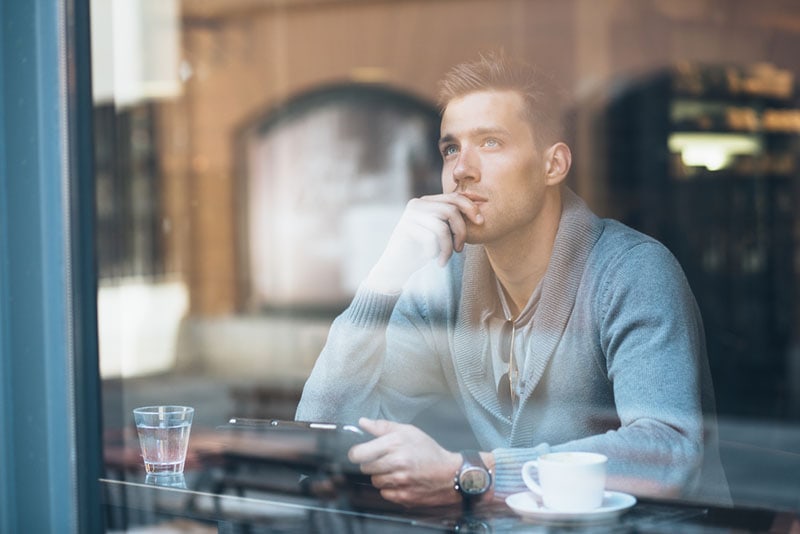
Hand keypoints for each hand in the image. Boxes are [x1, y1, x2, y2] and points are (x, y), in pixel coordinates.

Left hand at [348, 418, 462, 506]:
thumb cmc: (429, 450)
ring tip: (395, 470)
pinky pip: (384, 493)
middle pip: (365, 468)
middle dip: (372, 463)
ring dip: (381, 476)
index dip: (356, 453)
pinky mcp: (403, 496)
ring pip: (375, 481)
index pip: (359, 454)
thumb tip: (362, 422)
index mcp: (395, 444)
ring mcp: (399, 481)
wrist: (449, 474)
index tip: (360, 453)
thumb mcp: (408, 431)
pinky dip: (390, 488)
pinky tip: (400, 480)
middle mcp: (396, 463)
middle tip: (385, 459)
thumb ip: (382, 427)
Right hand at [364, 193, 483, 293]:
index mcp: (427, 201)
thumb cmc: (421, 250)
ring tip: (445, 258)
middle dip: (461, 232)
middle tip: (459, 249)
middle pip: (451, 211)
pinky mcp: (404, 228)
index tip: (481, 222)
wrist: (396, 267)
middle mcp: (417, 204)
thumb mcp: (440, 233)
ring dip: (447, 247)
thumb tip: (478, 214)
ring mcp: (409, 215)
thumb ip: (451, 221)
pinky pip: (430, 239)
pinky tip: (432, 260)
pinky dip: (435, 252)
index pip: (454, 197)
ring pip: (441, 227)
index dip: (471, 207)